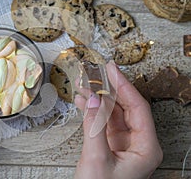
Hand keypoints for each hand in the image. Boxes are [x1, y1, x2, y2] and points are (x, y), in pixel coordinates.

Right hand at [74, 61, 162, 178]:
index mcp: (146, 147)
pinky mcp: (111, 145)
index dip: (124, 86)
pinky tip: (84, 102)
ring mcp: (124, 143)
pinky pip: (104, 122)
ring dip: (99, 100)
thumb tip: (94, 100)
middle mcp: (138, 143)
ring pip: (114, 113)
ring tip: (86, 86)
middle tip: (98, 74)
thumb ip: (94, 127)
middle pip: (126, 107)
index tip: (112, 70)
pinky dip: (93, 112)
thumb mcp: (96, 159)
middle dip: (110, 90)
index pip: (138, 107)